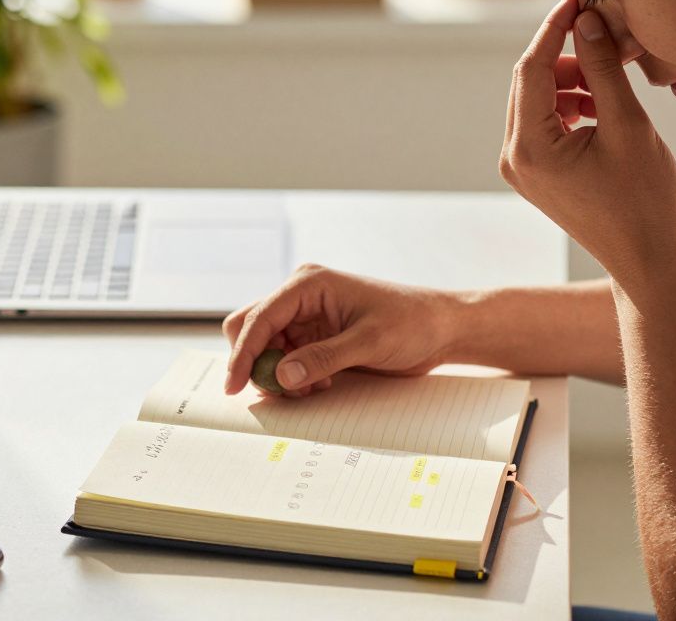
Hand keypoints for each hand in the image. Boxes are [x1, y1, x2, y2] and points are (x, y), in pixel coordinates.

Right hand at [223, 264, 454, 396]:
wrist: (441, 328)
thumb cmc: (412, 323)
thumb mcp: (369, 342)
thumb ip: (323, 358)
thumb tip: (280, 376)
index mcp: (308, 284)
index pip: (259, 318)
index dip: (243, 353)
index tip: (234, 386)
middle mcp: (301, 296)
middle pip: (251, 328)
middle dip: (256, 362)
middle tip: (278, 392)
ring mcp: (306, 316)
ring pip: (265, 348)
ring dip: (277, 374)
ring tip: (310, 389)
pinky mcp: (315, 336)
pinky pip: (284, 358)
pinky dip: (292, 377)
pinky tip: (321, 384)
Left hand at [501, 0, 675, 291]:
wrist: (646, 259)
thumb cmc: (646, 199)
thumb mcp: (628, 126)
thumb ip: (603, 70)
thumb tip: (587, 20)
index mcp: (530, 148)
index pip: (533, 68)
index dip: (555, 28)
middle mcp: (514, 157)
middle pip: (530, 81)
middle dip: (567, 53)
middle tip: (607, 33)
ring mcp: (521, 166)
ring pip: (538, 99)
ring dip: (573, 81)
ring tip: (615, 82)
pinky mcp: (535, 171)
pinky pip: (545, 121)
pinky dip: (572, 104)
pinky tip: (606, 107)